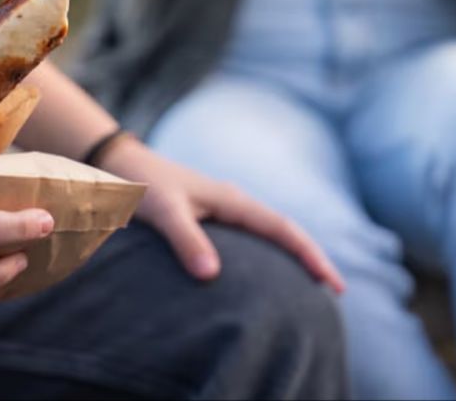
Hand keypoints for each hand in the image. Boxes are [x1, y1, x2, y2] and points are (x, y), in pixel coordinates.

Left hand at [99, 137, 344, 291]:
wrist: (121, 164)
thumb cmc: (142, 184)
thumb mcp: (163, 211)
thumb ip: (185, 239)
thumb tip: (212, 276)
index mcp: (231, 199)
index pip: (282, 228)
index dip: (309, 255)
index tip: (332, 284)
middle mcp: (233, 202)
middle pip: (283, 230)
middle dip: (310, 257)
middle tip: (334, 291)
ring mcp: (222, 208)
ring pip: (267, 233)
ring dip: (290, 255)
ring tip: (310, 286)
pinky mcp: (209, 216)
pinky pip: (248, 237)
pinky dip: (265, 254)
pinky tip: (263, 274)